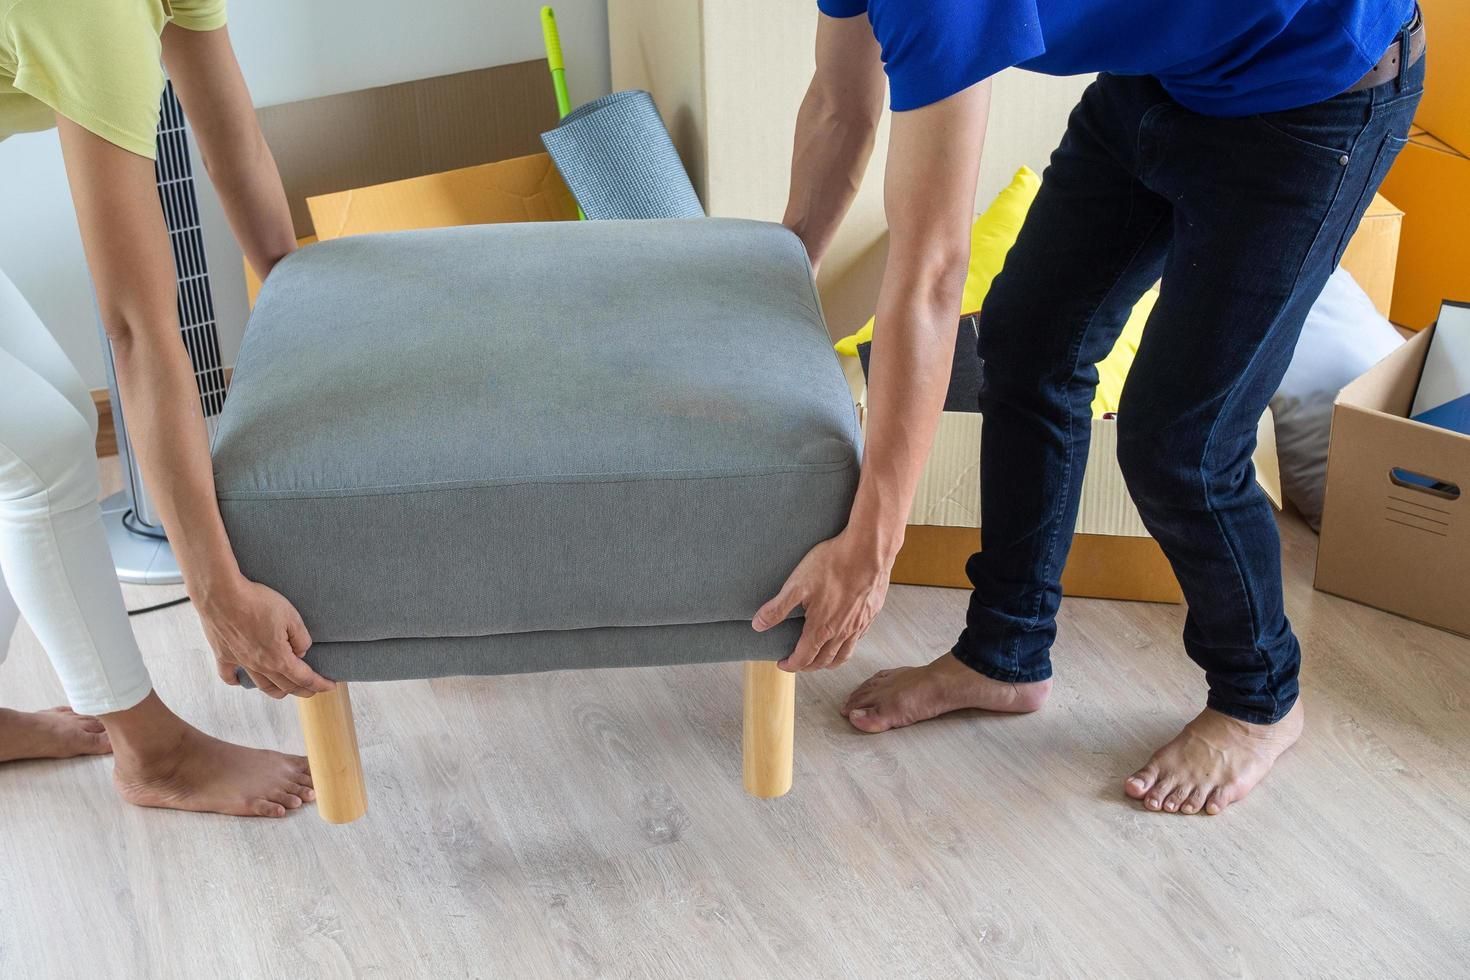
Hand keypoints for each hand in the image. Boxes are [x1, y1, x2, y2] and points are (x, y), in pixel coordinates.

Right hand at [198, 578, 333, 697]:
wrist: (221, 596)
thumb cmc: (258, 603)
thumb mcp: (291, 616)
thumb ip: (301, 638)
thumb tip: (301, 652)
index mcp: (279, 658)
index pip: (304, 678)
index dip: (319, 683)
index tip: (330, 686)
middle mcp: (260, 666)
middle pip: (285, 686)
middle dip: (303, 690)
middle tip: (313, 690)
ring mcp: (240, 662)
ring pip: (261, 686)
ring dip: (277, 691)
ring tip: (285, 690)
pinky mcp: (223, 655)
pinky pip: (229, 676)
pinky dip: (237, 681)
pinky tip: (240, 680)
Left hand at [752, 531, 891, 671]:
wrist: (869, 551)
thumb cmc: (833, 564)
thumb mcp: (797, 585)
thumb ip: (777, 608)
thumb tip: (758, 625)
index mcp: (821, 628)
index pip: (804, 658)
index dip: (791, 665)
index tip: (782, 664)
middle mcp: (842, 633)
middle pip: (823, 661)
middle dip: (808, 666)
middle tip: (798, 663)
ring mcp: (858, 625)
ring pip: (844, 655)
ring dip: (829, 662)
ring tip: (820, 659)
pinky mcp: (871, 615)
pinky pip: (858, 640)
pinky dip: (847, 647)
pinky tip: (843, 638)